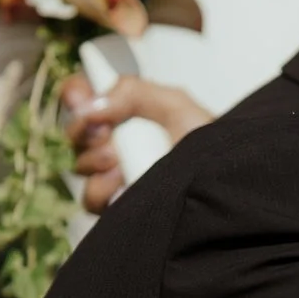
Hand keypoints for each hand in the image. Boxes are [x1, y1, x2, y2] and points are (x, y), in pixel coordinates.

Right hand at [64, 73, 213, 210]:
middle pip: (74, 132)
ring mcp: (112, 174)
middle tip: (108, 133)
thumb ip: (132, 93)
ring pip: (80, 164)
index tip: (81, 101)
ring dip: (96, 159)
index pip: (81, 96)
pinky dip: (103, 188)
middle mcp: (112, 141)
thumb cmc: (204, 140)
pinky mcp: (116, 204)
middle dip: (86, 130)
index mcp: (122, 112)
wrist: (224, 177)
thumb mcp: (174, 104)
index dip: (74, 94)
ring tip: (122, 161)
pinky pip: (91, 198)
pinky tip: (125, 182)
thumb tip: (90, 107)